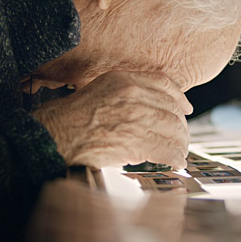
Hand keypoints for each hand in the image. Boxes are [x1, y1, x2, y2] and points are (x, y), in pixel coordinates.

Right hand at [32, 71, 192, 168]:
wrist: (55, 136)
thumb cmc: (71, 118)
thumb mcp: (99, 91)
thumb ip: (126, 93)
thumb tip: (150, 107)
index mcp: (124, 79)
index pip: (164, 83)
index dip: (179, 97)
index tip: (186, 108)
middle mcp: (133, 94)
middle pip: (172, 109)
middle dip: (181, 127)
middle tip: (182, 137)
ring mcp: (136, 116)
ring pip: (173, 129)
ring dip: (181, 144)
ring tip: (180, 152)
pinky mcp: (136, 140)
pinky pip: (167, 149)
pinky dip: (175, 157)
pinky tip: (176, 162)